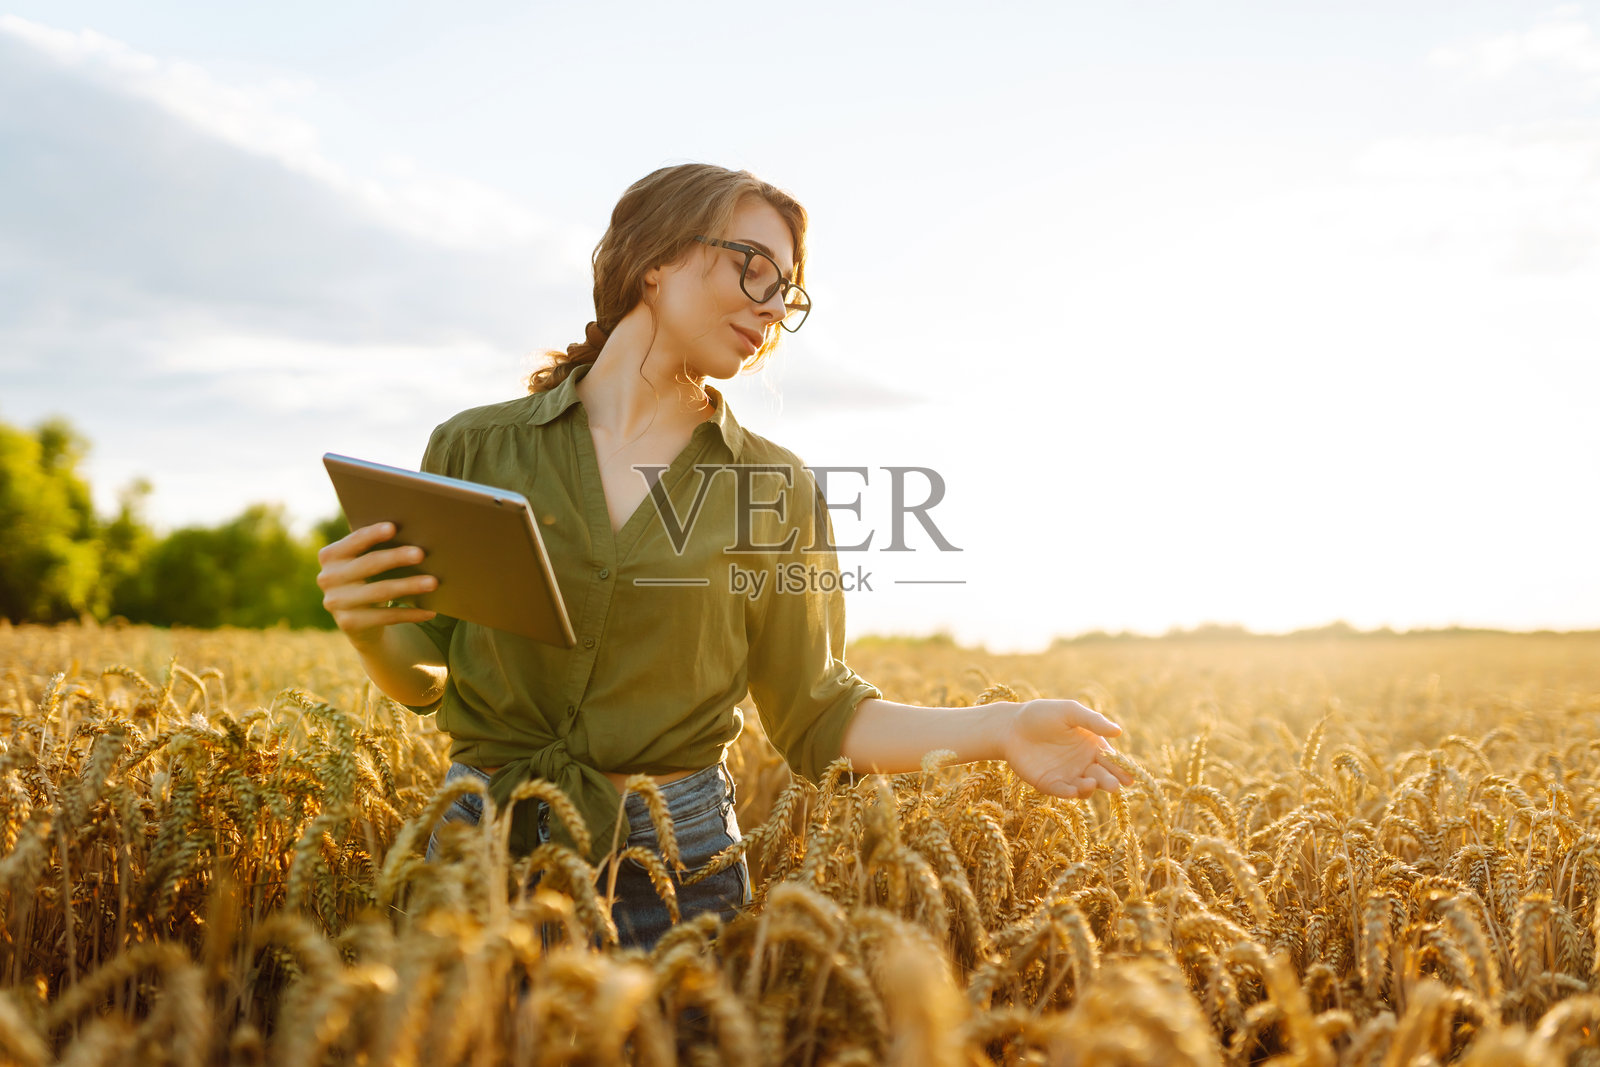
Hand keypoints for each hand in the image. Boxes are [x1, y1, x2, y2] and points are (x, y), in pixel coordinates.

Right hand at [315, 521, 437, 647]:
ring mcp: (336, 603)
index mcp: (330, 556)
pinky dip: (411, 614)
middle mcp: (328, 578)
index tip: (393, 527)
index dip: (372, 534)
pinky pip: (386, 617)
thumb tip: (416, 536)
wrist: (358, 622)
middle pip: (369, 564)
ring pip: (380, 591)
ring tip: (434, 582)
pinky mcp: (349, 624)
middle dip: (397, 558)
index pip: (353, 542)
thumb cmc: (369, 579)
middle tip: (421, 554)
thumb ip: (376, 549)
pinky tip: (430, 611)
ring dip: (409, 586)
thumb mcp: (365, 564)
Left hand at [998, 699, 1132, 799]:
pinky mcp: (1049, 784)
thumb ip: (1092, 721)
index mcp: (1092, 747)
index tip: (1130, 777)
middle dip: (1109, 782)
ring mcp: (1067, 776)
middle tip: (1114, 786)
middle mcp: (1083, 764)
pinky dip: (1068, 793)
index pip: (1111, 761)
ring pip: (1084, 788)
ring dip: (1089, 788)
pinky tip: (1072, 791)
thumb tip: (1119, 732)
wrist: (1010, 726)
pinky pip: (1062, 792)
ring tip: (1091, 783)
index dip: (1121, 769)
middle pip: (1101, 777)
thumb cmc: (1042, 715)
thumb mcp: (1069, 712)